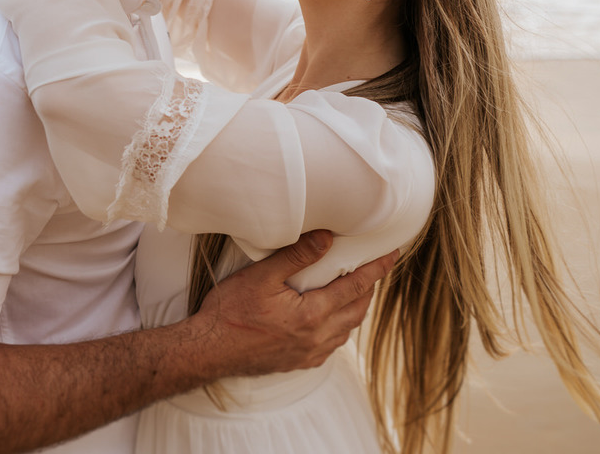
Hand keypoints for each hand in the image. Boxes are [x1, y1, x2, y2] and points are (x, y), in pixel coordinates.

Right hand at [191, 231, 397, 376]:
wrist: (208, 350)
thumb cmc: (230, 312)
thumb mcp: (261, 276)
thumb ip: (296, 256)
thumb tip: (327, 238)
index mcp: (312, 315)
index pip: (356, 287)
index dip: (376, 269)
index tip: (391, 255)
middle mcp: (317, 338)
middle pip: (357, 310)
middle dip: (370, 288)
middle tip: (376, 268)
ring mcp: (309, 353)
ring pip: (346, 329)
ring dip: (355, 308)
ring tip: (356, 289)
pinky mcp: (299, 362)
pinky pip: (332, 345)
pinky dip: (340, 327)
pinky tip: (331, 319)